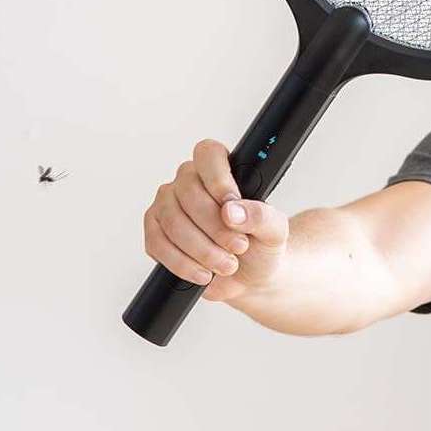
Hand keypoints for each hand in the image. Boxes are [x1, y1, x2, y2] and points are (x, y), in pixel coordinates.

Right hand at [143, 138, 292, 305]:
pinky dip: (182, 263)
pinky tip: (203, 273)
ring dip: (201, 249)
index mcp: (221, 169)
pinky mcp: (155, 231)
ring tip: (226, 264)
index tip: (231, 203)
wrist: (250, 277)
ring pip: (172, 220)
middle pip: (188, 191)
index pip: (208, 154)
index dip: (217, 178)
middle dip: (215, 226)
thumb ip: (260, 216)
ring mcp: (168, 204)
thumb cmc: (262, 245)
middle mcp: (190, 181)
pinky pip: (157, 243)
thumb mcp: (275, 230)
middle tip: (238, 246)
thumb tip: (232, 211)